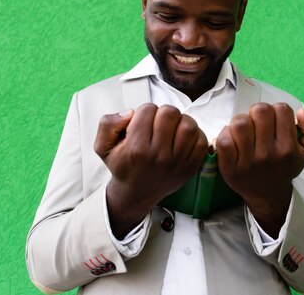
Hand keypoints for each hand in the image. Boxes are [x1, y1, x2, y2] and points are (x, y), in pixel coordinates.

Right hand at [94, 103, 207, 237]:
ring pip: (188, 125)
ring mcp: (176, 163)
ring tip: (172, 128)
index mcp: (136, 149)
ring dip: (181, 121)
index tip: (142, 123)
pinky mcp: (190, 169)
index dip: (144, 111)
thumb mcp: (102, 147)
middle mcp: (157, 156)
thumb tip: (130, 112)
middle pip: (170, 113)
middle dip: (163, 113)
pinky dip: (195, 134)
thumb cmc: (122, 165)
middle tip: (158, 123)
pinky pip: (201, 141)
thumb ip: (108, 124)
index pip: (148, 110)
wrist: (136, 194)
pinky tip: (183, 138)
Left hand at [216, 103, 303, 235]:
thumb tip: (301, 112)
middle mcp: (269, 155)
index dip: (277, 111)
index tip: (275, 122)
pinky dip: (226, 134)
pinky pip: (224, 139)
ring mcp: (248, 162)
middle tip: (258, 123)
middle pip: (260, 111)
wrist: (267, 195)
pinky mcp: (229, 167)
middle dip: (258, 113)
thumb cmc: (285, 167)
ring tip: (245, 131)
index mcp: (288, 149)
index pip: (282, 110)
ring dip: (241, 121)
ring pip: (240, 122)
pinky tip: (233, 140)